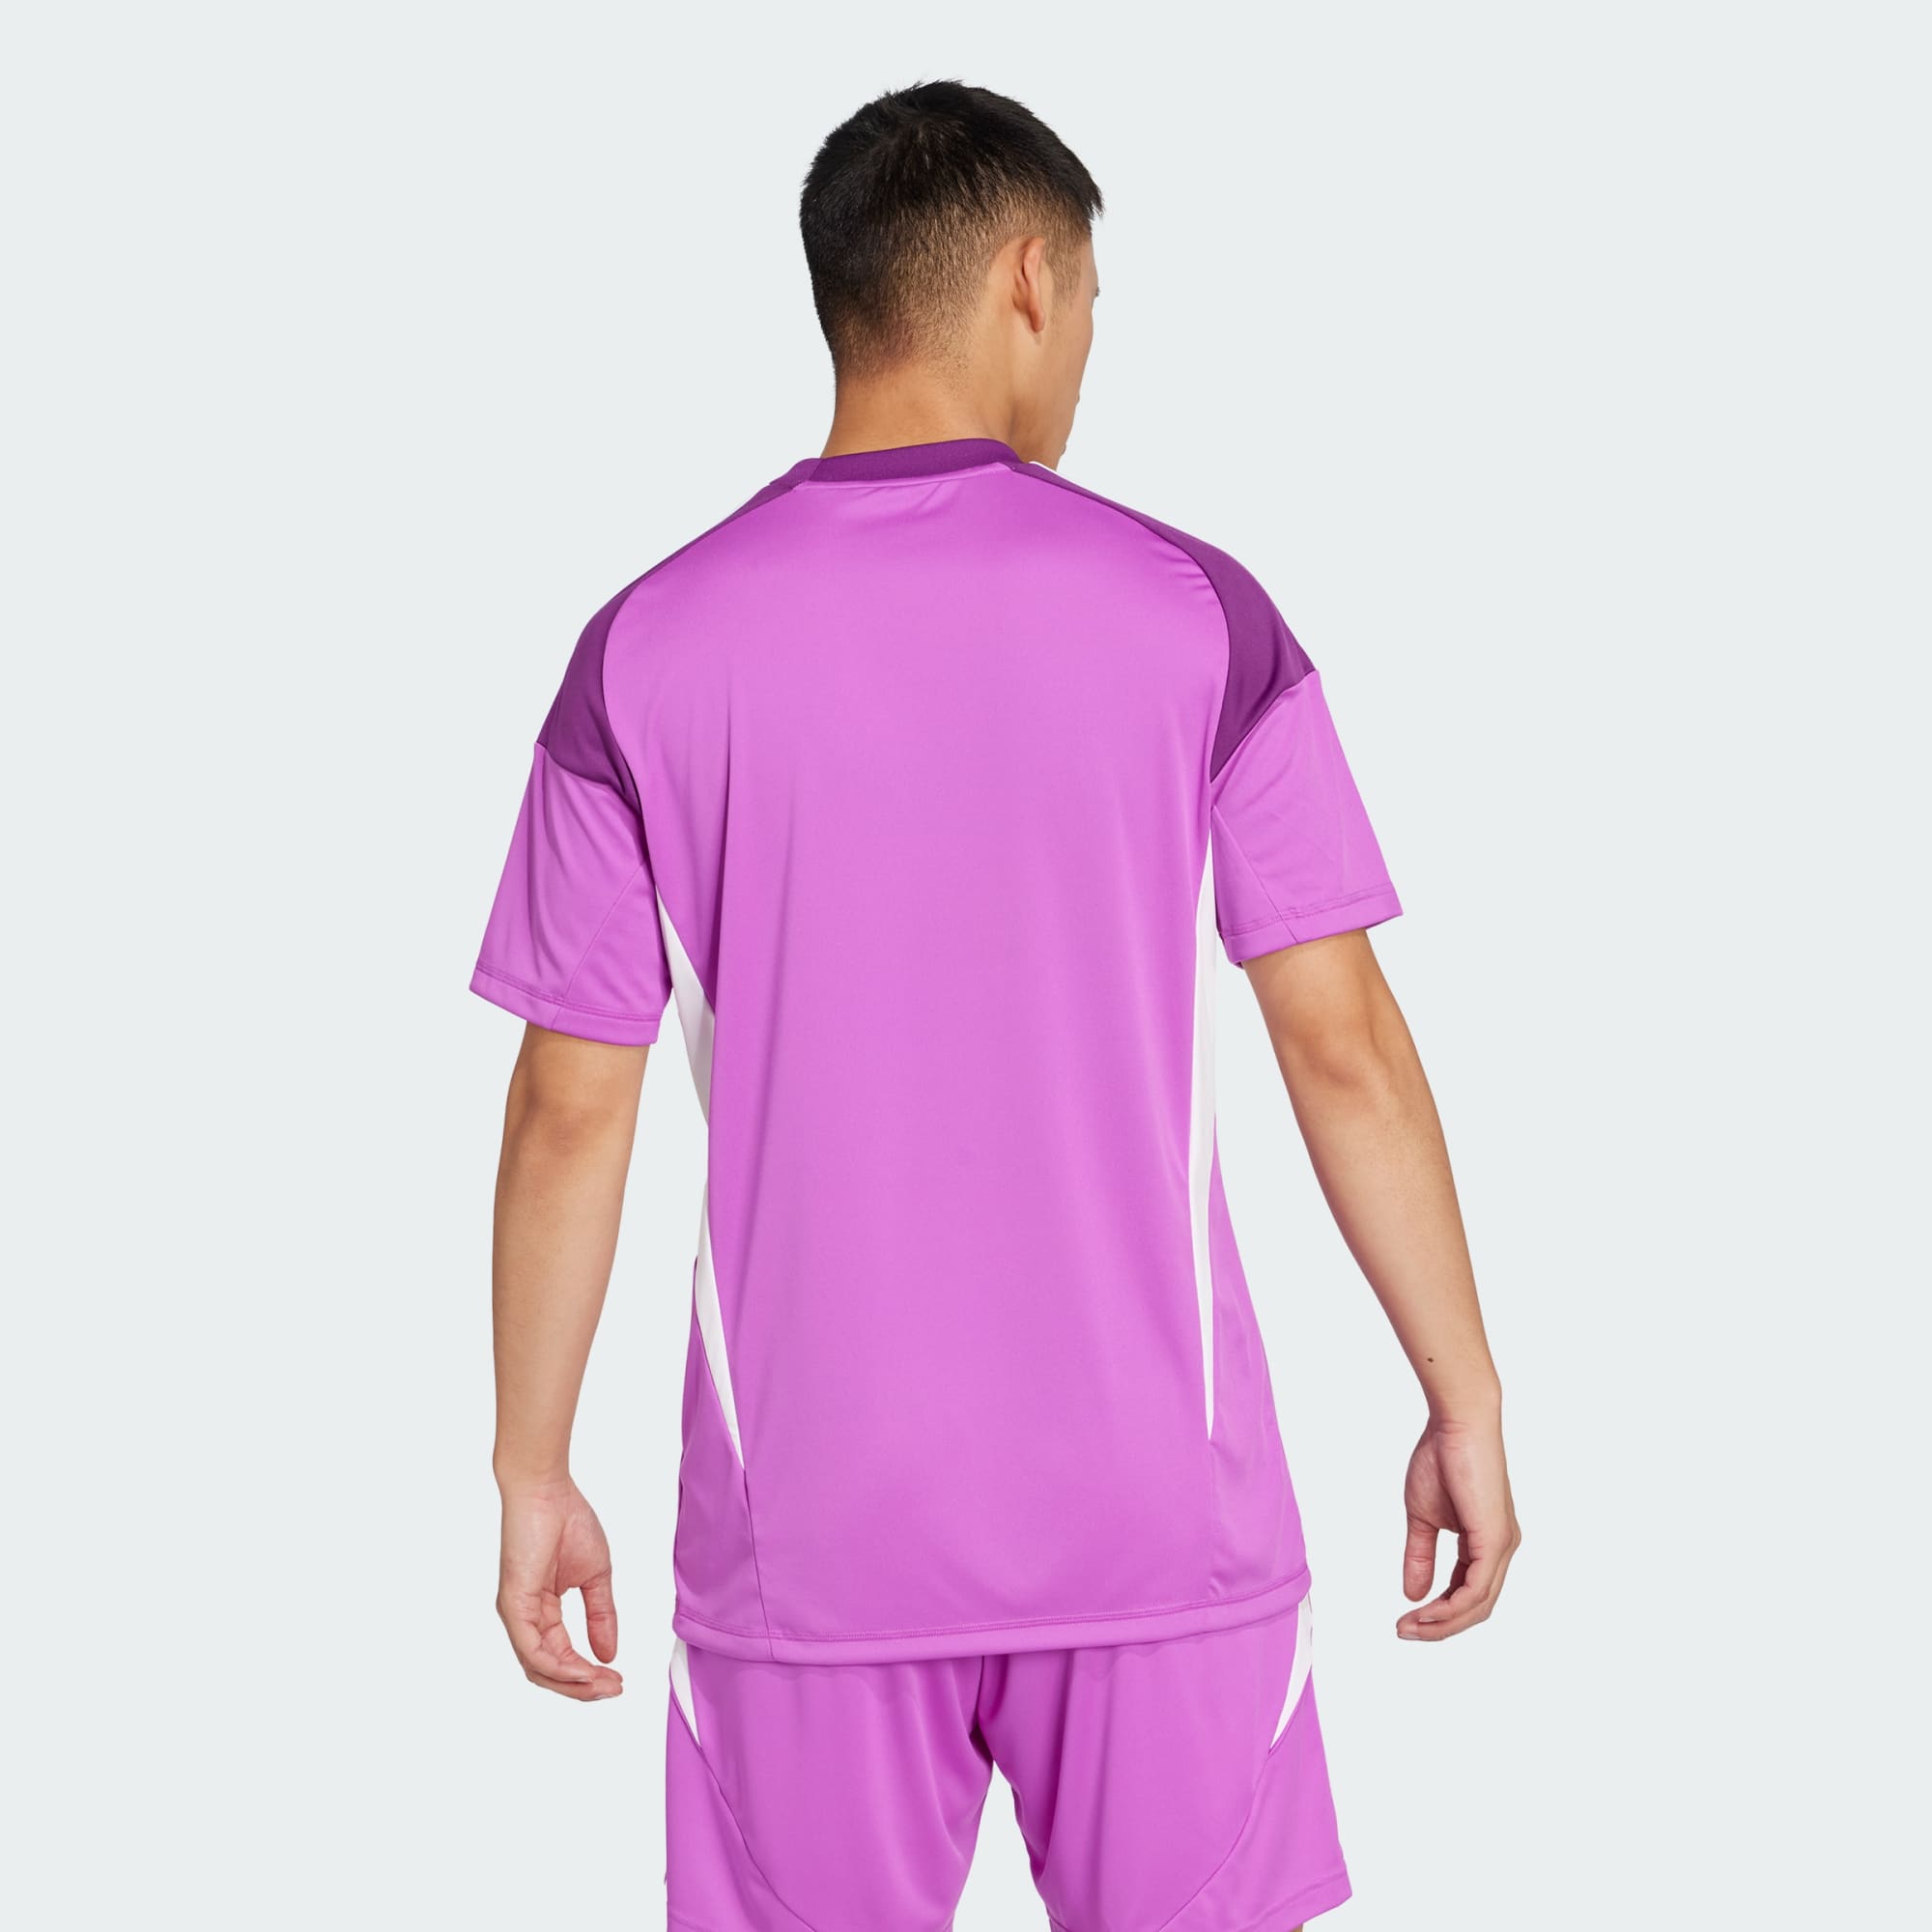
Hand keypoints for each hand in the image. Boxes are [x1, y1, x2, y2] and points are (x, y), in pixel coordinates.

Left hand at [496, 1476, 623, 1698]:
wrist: (547, 1490)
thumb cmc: (568, 1521)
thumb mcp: (596, 1576)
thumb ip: (601, 1615)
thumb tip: (608, 1653)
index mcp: (542, 1612)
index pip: (561, 1658)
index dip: (590, 1675)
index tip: (619, 1679)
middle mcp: (525, 1619)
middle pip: (548, 1672)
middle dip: (583, 1687)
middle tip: (614, 1689)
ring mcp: (517, 1614)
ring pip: (539, 1668)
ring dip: (573, 1683)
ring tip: (604, 1684)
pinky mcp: (514, 1605)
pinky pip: (532, 1650)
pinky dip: (558, 1666)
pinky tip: (583, 1671)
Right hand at [1398, 1414, 1520, 1639]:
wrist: (1457, 1423)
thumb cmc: (1441, 1458)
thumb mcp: (1422, 1516)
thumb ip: (1420, 1555)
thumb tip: (1412, 1594)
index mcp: (1485, 1543)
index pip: (1465, 1593)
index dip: (1436, 1612)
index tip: (1403, 1620)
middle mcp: (1500, 1550)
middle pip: (1475, 1608)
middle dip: (1439, 1626)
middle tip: (1403, 1631)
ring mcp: (1501, 1547)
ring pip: (1478, 1606)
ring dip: (1443, 1623)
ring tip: (1410, 1626)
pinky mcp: (1495, 1540)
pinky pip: (1477, 1589)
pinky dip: (1452, 1607)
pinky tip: (1427, 1611)